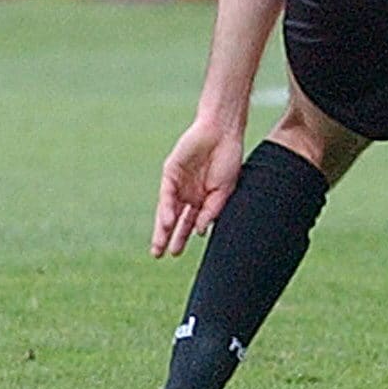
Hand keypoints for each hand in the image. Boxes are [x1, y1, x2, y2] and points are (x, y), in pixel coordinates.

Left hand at [151, 118, 243, 257]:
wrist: (222, 132)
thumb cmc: (228, 158)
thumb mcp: (225, 189)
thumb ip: (212, 210)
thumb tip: (200, 231)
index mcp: (203, 198)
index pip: (190, 222)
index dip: (183, 237)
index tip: (177, 253)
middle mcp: (188, 193)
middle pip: (176, 220)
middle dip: (169, 238)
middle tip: (161, 255)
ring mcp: (178, 184)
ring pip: (167, 211)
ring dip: (163, 229)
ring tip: (159, 247)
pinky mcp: (170, 174)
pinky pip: (166, 195)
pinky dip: (166, 210)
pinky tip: (167, 223)